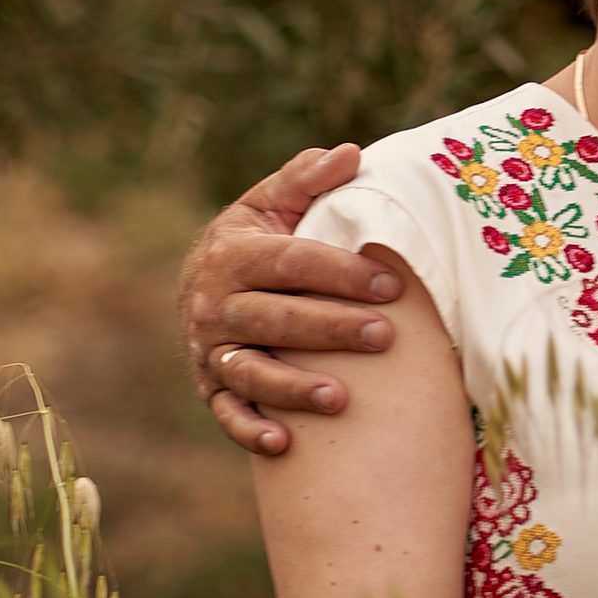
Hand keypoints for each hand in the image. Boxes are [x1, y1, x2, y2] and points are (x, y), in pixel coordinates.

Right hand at [182, 145, 400, 455]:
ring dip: (292, 388)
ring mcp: (210, 350)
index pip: (291, 263)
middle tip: (385, 336)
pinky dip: (250, 431)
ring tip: (340, 400)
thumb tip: (349, 153)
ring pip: (250, 372)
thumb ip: (308, 179)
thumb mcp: (275, 202)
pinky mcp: (211, 388)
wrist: (205, 284)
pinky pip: (227, 414)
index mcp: (233, 253)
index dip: (340, 273)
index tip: (392, 283)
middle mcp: (214, 304)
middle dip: (331, 328)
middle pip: (275, 319)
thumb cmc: (260, 240)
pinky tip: (285, 444)